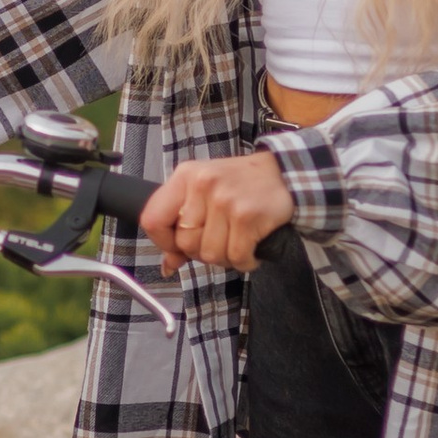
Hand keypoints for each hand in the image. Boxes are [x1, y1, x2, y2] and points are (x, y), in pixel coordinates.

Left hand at [140, 151, 295, 276]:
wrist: (285, 173)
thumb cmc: (241, 184)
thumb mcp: (205, 192)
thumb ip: (181, 224)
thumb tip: (168, 265)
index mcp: (185, 177)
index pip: (152, 219)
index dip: (163, 242)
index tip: (178, 247)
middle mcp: (202, 185)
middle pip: (186, 243)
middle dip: (203, 252)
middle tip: (221, 240)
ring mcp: (224, 200)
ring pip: (210, 254)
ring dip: (227, 258)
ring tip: (238, 242)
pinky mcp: (247, 216)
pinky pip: (237, 257)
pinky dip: (245, 262)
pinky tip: (252, 249)